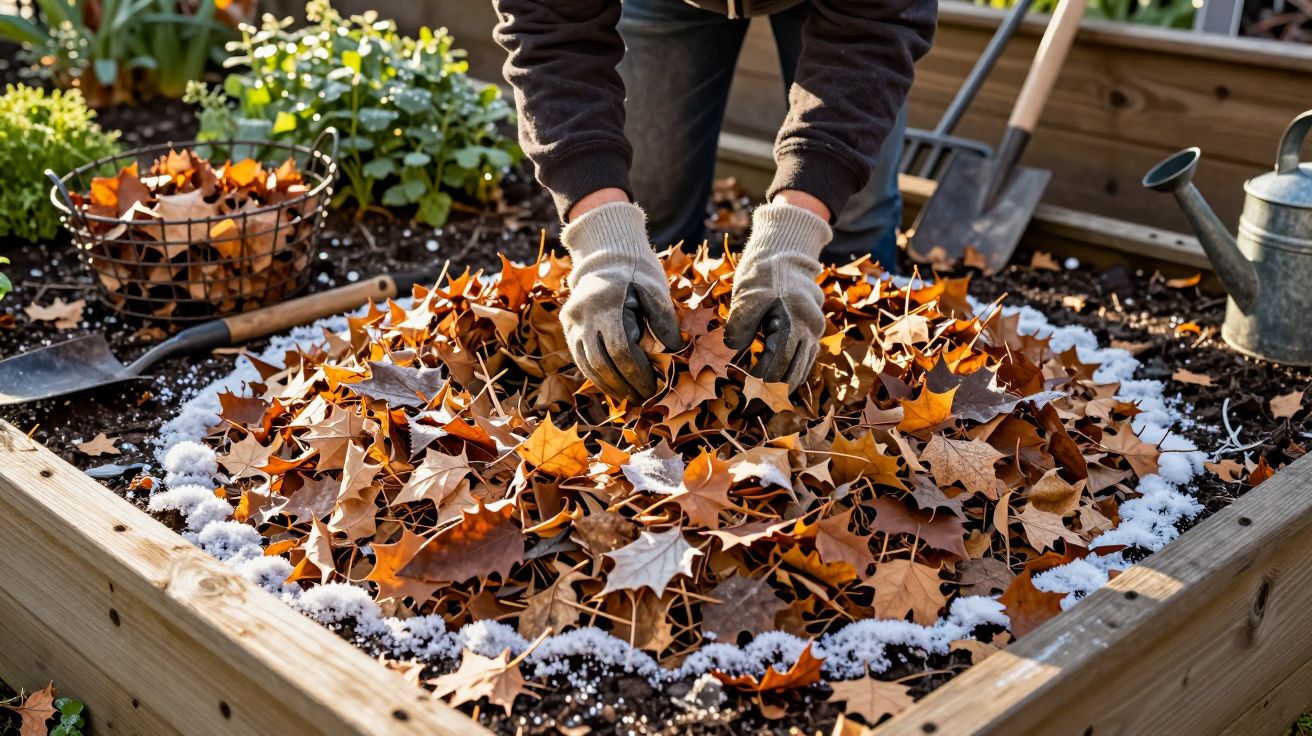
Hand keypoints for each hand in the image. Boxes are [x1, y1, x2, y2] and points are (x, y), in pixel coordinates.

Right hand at [560, 201, 683, 400]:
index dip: (638, 375)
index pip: (621, 352)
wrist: (606, 251)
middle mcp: (584, 316)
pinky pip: (580, 359)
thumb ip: (664, 320)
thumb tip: (673, 353)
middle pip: (602, 364)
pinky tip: (614, 385)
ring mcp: (572, 322)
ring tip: (631, 396)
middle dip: (625, 386)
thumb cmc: (637, 271)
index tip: (655, 388)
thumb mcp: (655, 288)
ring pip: (587, 366)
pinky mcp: (568, 326)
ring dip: (610, 386)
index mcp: (607, 306)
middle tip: (645, 398)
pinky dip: (597, 376)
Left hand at [724, 201, 831, 390]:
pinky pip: (804, 359)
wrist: (786, 249)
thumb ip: (740, 326)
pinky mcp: (811, 329)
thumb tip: (731, 356)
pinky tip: (775, 383)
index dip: (758, 387)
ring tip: (761, 402)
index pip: (776, 366)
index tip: (741, 401)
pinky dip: (790, 373)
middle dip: (771, 395)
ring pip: (802, 369)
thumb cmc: (764, 270)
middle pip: (793, 374)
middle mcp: (810, 330)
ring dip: (782, 388)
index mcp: (794, 322)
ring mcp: (814, 330)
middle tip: (750, 411)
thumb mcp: (747, 295)